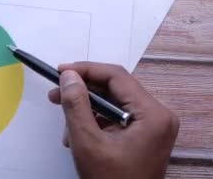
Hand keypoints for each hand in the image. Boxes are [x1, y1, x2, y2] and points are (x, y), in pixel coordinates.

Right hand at [48, 62, 178, 178]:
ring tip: (66, 130)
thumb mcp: (88, 143)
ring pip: (113, 104)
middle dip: (83, 93)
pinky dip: (95, 123)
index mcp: (152, 114)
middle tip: (54, 95)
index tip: (60, 72)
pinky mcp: (145, 137)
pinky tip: (77, 137)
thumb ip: (76, 105)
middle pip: (115, 89)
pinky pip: (117, 118)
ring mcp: (153, 127)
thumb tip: (69, 76)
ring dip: (86, 111)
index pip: (116, 77)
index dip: (86, 70)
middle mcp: (158, 116)